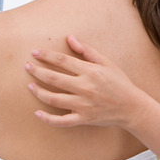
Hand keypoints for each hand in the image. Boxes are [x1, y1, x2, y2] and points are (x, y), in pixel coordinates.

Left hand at [25, 35, 150, 129]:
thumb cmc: (120, 83)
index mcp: (90, 71)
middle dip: (37, 71)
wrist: (132, 107)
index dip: (46, 55)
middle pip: (53, 78)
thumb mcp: (106, 62)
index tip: (35, 53)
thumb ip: (87, 51)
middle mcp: (84, 87)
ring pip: (54, 99)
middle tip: (27, 67)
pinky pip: (61, 121)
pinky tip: (37, 113)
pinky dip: (48, 119)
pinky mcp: (83, 119)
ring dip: (39, 92)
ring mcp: (83, 105)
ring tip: (29, 86)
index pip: (62, 60)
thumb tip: (70, 38)